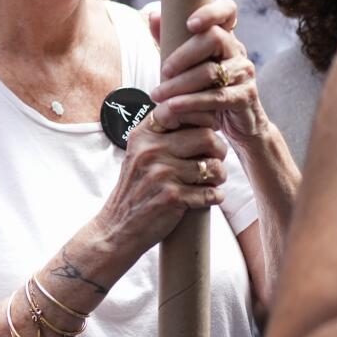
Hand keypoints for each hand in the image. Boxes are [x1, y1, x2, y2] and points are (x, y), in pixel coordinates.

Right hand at [99, 114, 225, 257]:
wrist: (118, 228)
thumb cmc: (137, 189)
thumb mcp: (140, 154)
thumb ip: (163, 134)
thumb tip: (202, 114)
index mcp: (143, 135)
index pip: (180, 109)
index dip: (202, 117)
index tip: (207, 130)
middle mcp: (150, 150)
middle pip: (206, 136)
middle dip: (219, 150)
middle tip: (215, 160)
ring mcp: (160, 174)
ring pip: (213, 166)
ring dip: (219, 176)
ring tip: (211, 181)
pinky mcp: (171, 198)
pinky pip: (211, 193)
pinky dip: (215, 197)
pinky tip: (207, 197)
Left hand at [149, 0, 270, 140]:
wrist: (234, 122)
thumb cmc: (205, 87)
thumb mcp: (186, 64)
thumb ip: (170, 40)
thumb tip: (153, 15)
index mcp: (224, 37)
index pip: (228, 10)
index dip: (211, 12)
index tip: (190, 23)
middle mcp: (237, 50)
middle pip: (215, 38)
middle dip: (183, 55)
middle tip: (163, 71)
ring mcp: (244, 72)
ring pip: (211, 71)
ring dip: (179, 84)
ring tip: (157, 95)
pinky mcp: (245, 96)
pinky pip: (217, 97)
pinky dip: (191, 102)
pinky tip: (172, 107)